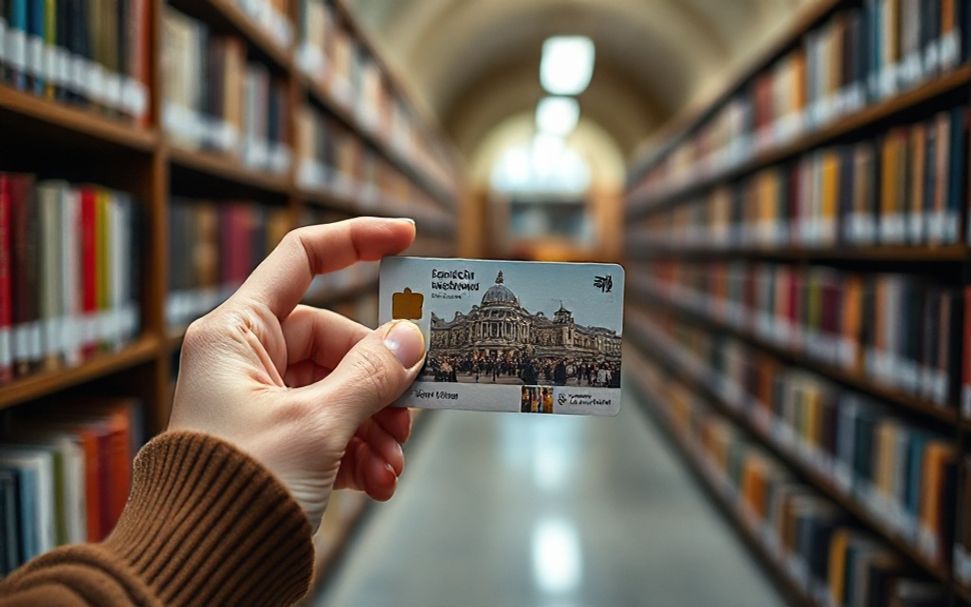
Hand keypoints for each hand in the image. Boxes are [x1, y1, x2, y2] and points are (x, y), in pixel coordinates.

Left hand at [167, 217, 425, 528]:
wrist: (198, 572)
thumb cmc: (236, 489)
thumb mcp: (316, 425)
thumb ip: (370, 375)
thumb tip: (411, 339)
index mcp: (238, 334)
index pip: (302, 259)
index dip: (356, 240)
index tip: (408, 238)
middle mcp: (248, 361)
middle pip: (336, 340)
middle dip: (379, 378)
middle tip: (412, 409)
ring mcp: (264, 402)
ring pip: (341, 389)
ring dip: (376, 424)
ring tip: (393, 462)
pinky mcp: (278, 442)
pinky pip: (334, 428)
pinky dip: (361, 450)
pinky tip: (379, 481)